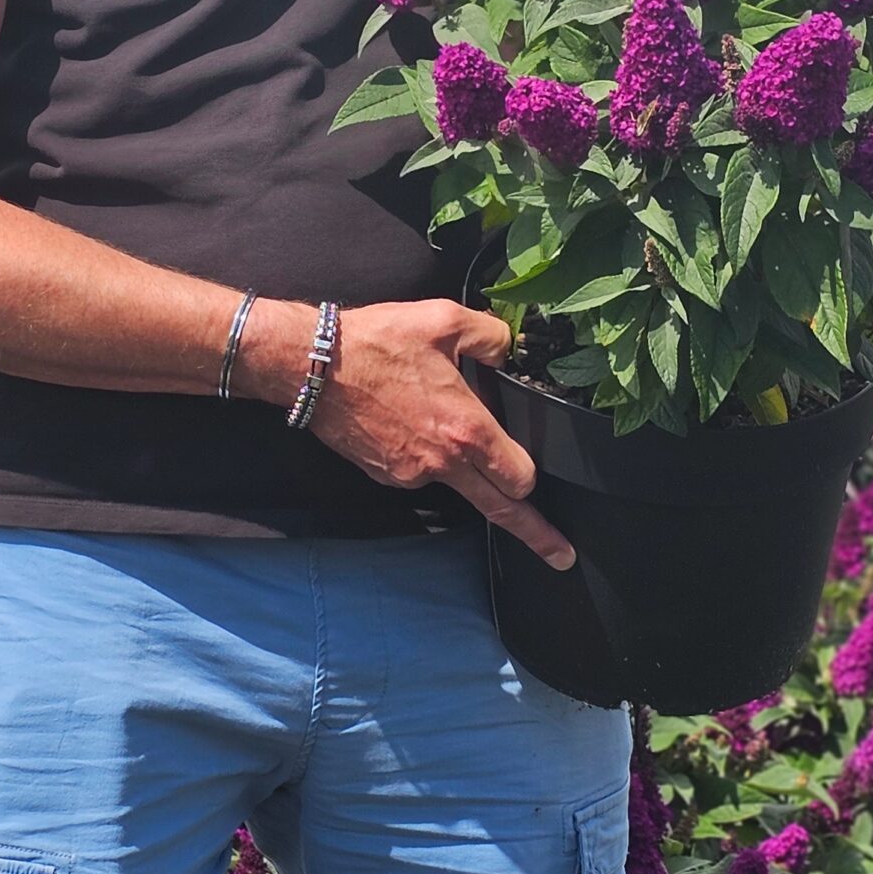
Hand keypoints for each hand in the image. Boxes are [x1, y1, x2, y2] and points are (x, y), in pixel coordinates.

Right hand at [243, 297, 575, 569]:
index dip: (534, 481)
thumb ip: (491, 335)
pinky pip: (420, 471)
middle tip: (561, 554)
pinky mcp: (385, 474)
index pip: (520, 479)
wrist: (312, 365)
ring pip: (455, 483)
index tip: (546, 493)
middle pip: (501, 510)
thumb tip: (509, 349)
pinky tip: (413, 424)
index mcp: (466, 430)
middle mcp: (442, 463)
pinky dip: (426, 456)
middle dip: (535, 534)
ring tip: (445, 425)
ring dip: (463, 468)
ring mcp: (411, 475)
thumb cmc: (377, 341)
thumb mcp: (445, 319)